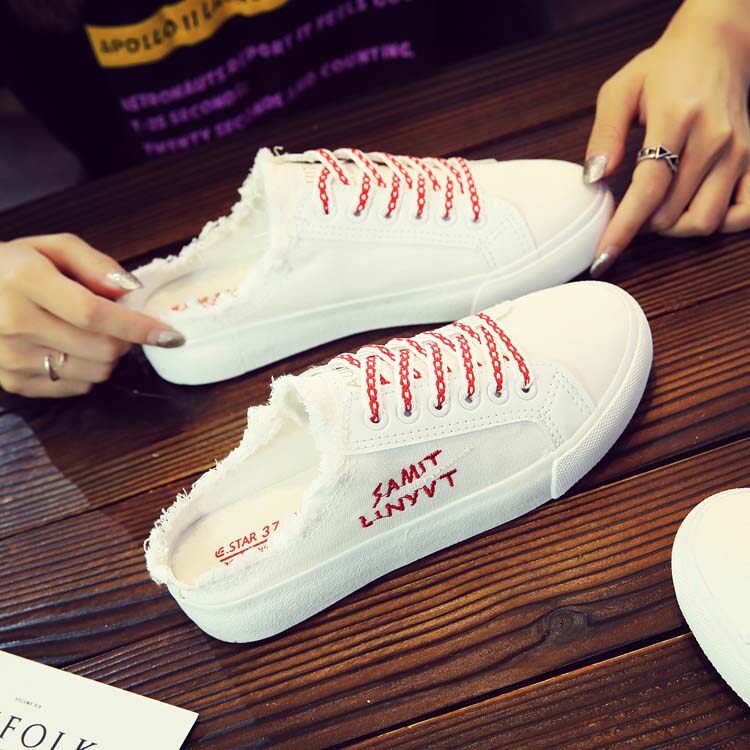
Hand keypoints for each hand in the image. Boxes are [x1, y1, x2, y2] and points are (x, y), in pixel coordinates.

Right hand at [0, 233, 183, 396]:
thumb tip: (130, 290)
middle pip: (101, 349)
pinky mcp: (12, 382)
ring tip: (91, 333)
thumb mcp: (52, 248)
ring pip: (95, 372)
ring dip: (109, 356)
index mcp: (25, 280)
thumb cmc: (14, 267)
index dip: (138, 327)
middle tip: (122, 324)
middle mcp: (14, 322)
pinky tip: (72, 349)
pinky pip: (76, 387)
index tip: (171, 335)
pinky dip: (88, 370)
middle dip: (127, 340)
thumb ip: (95, 264)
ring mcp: (10, 357)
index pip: (94, 313)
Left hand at [584, 0, 749, 275]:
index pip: (648, 189)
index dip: (623, 228)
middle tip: (626, 211)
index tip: (602, 257)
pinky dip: (715, 224)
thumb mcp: (620, 91)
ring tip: (654, 210)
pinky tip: (691, 211)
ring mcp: (738, 152)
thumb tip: (593, 178)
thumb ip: (604, 135)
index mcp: (677, 119)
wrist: (717, 44)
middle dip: (640, 225)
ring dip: (672, 229)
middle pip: (671, 213)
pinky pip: (742, 214)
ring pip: (703, 221)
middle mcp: (713, 139)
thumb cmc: (662, 69)